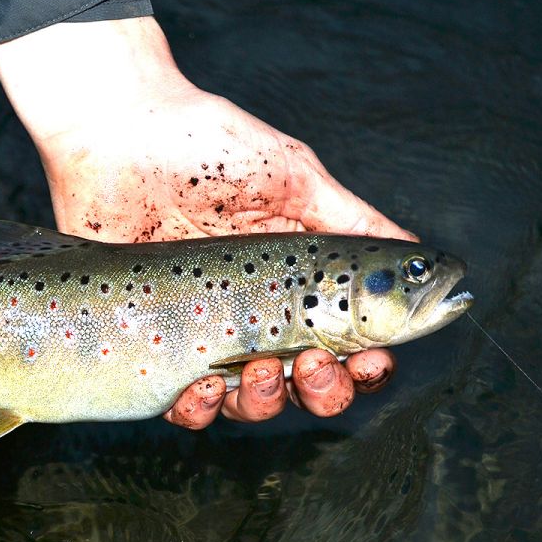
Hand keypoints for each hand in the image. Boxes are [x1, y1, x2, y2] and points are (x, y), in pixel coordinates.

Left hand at [0, 17, 414, 426]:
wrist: (118, 132)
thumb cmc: (207, 145)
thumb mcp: (294, 176)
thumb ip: (352, 221)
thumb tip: (422, 254)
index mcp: (297, 281)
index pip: (347, 343)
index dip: (367, 364)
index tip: (372, 357)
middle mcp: (255, 314)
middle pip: (306, 385)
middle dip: (323, 390)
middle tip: (311, 362)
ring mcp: (202, 332)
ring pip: (250, 403)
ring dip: (267, 403)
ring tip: (261, 370)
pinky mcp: (148, 344)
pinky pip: (180, 404)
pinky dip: (199, 409)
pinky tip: (204, 385)